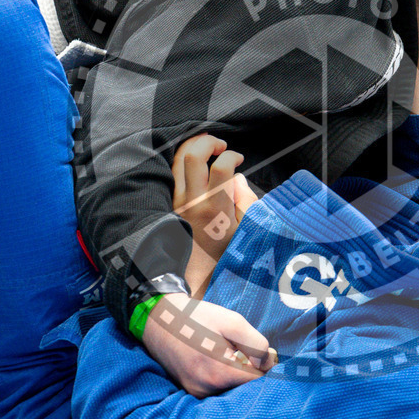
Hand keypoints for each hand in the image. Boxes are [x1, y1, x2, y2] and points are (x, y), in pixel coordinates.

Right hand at [141, 294, 276, 397]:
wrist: (159, 320)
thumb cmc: (198, 317)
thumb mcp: (233, 321)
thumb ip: (256, 344)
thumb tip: (266, 364)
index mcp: (219, 372)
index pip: (257, 381)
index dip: (264, 365)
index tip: (261, 351)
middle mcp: (207, 388)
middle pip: (245, 387)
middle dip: (250, 369)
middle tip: (241, 348)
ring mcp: (196, 392)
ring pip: (231, 388)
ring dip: (235, 373)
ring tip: (224, 350)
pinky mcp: (190, 390)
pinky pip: (217, 388)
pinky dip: (222, 376)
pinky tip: (214, 358)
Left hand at [172, 134, 257, 257]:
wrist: (196, 276)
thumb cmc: (225, 254)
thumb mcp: (247, 230)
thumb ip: (246, 200)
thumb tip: (237, 177)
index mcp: (215, 206)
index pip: (221, 166)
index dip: (232, 155)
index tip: (239, 159)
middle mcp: (193, 200)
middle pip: (192, 155)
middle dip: (208, 141)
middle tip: (221, 145)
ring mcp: (178, 201)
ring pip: (177, 160)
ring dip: (193, 146)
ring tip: (207, 146)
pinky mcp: (171, 204)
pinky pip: (172, 173)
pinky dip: (182, 160)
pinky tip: (195, 162)